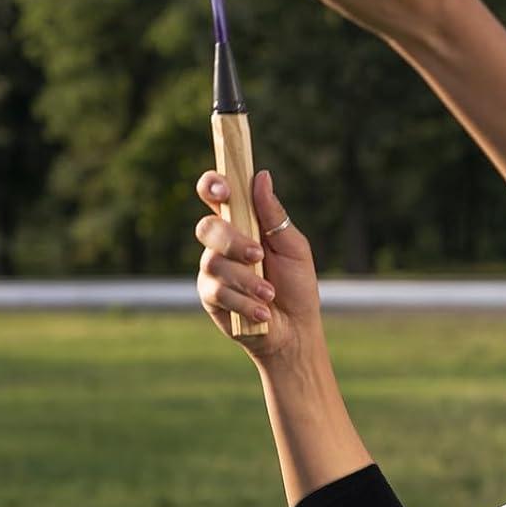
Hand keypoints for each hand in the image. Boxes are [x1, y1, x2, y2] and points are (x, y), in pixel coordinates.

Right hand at [194, 168, 323, 366]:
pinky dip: (244, 301)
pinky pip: (217, 291)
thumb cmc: (296, 285)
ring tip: (270, 294)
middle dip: (232, 241)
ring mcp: (213, 269)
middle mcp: (222, 243)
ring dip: (247, 279)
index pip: (216, 194)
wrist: (295, 330)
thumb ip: (274, 215)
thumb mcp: (293, 247)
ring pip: (214, 262)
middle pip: (208, 227)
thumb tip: (261, 176)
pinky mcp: (210, 296)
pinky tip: (263, 311)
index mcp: (242, 223)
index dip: (213, 185)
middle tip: (258, 255)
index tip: (225, 189)